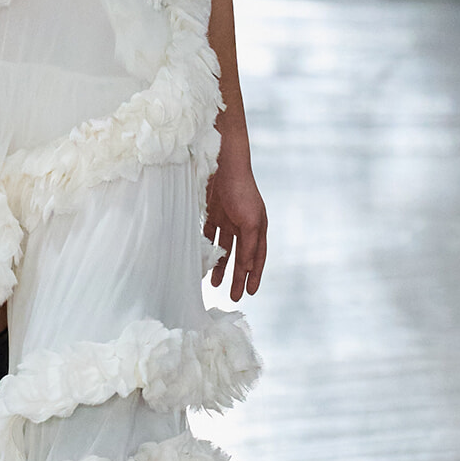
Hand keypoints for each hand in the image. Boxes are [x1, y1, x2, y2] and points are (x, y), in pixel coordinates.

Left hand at [204, 158, 266, 300]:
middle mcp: (244, 224)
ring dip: (221, 265)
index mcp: (257, 227)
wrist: (223, 163)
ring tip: (214, 284)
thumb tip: (249, 267)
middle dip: (237, 277)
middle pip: (241, 256)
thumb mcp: (250, 221)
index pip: (257, 257)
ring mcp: (228, 219)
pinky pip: (210, 235)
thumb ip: (250, 245)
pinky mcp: (213, 212)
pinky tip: (202, 259)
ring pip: (224, 248)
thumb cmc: (241, 191)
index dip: (254, 275)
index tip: (249, 293)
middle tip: (232, 296)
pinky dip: (207, 247)